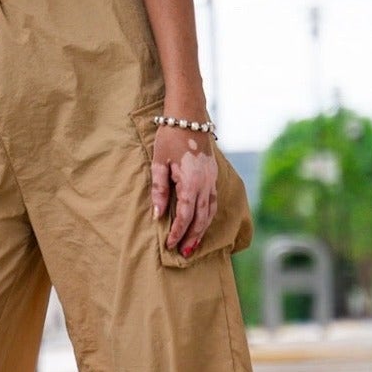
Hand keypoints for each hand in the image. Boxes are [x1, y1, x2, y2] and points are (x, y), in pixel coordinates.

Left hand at [150, 126, 217, 254]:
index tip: (170, 244)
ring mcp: (212, 179)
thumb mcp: (159, 163)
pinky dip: (208, 216)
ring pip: (210, 211)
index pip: (185, 214)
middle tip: (184, 253)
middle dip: (192, 237)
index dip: (177, 231)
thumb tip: (157, 214)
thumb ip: (159, 190)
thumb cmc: (170, 138)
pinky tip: (202, 223)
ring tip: (194, 245)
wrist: (188, 117)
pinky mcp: (213, 175)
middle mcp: (205, 183)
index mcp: (191, 181)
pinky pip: (213, 201)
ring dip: (202, 230)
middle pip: (201, 218)